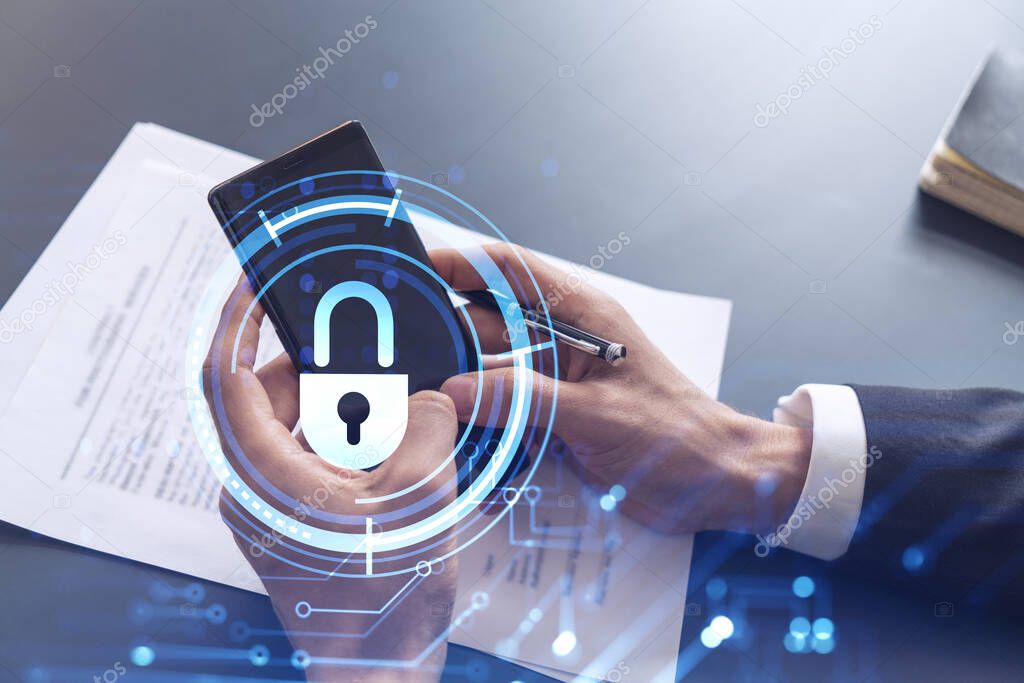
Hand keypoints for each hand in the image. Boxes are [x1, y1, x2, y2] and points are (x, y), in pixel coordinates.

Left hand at [204, 279, 458, 682]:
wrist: (377, 672)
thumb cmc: (384, 601)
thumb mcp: (420, 496)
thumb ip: (425, 425)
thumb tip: (425, 398)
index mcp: (263, 475)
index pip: (225, 375)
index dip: (236, 317)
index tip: (255, 278)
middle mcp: (253, 487)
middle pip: (270, 397)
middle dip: (320, 370)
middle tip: (366, 353)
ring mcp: (271, 507)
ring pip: (296, 429)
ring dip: (342, 412)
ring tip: (391, 414)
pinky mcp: (294, 521)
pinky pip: (314, 459)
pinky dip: (348, 444)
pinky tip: (392, 450)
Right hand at [432, 244, 811, 534]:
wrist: (720, 484)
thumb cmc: (678, 437)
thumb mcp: (598, 416)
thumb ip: (525, 400)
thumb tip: (456, 391)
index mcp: (581, 317)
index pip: (508, 271)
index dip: (459, 264)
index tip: (412, 271)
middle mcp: (564, 342)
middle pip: (488, 324)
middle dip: (446, 339)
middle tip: (400, 360)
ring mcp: (558, 381)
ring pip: (491, 372)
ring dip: (462, 390)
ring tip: (422, 406)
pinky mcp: (556, 419)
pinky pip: (506, 413)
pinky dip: (484, 426)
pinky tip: (462, 445)